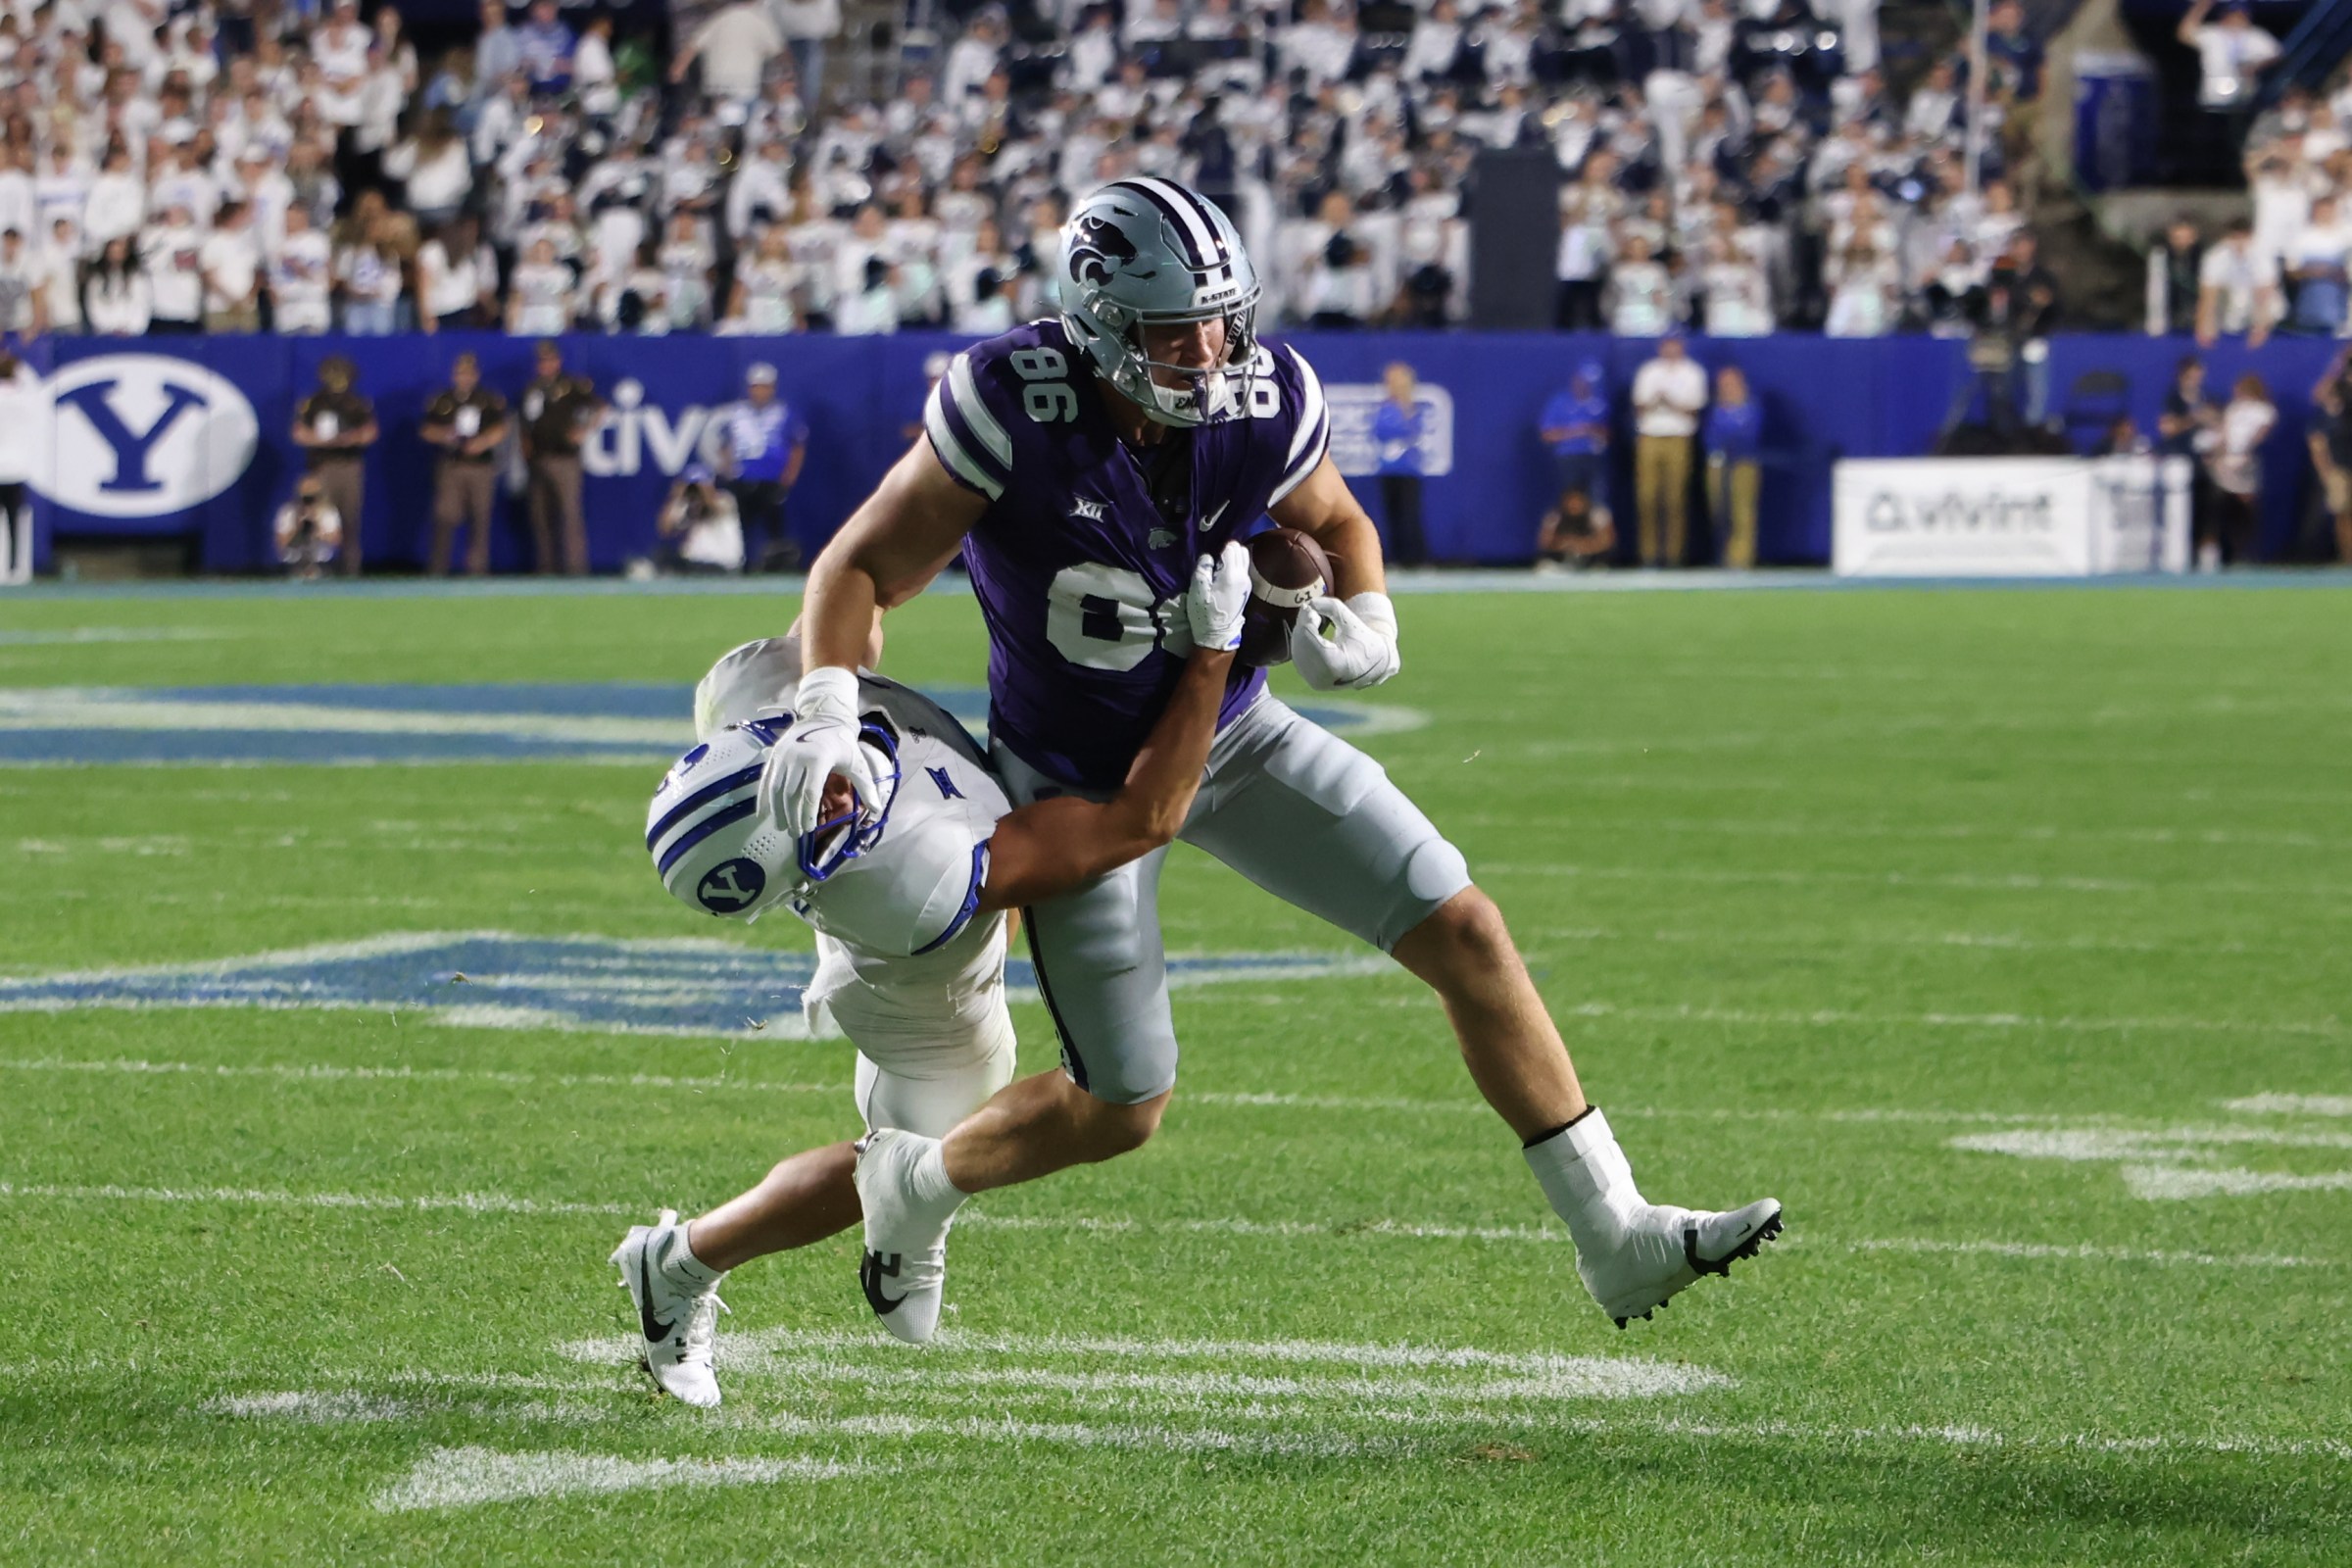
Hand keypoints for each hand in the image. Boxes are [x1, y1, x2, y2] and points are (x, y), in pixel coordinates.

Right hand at [757, 666, 876, 842]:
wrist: (824, 717)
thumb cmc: (842, 744)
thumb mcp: (857, 763)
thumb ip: (866, 787)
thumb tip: (878, 809)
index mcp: (818, 759)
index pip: (809, 793)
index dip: (807, 813)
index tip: (810, 829)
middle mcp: (797, 757)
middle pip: (791, 794)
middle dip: (792, 817)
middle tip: (796, 833)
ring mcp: (782, 756)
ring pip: (776, 789)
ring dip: (778, 811)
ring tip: (783, 827)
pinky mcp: (773, 756)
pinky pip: (766, 780)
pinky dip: (764, 798)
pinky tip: (765, 814)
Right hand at [1184, 541, 1249, 652]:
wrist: (1218, 633)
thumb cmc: (1205, 612)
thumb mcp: (1197, 590)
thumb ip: (1202, 569)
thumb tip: (1208, 556)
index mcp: (1231, 575)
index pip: (1232, 548)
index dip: (1221, 548)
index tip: (1212, 557)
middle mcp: (1243, 576)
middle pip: (1241, 550)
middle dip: (1229, 550)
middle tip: (1216, 560)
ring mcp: (1247, 582)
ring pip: (1245, 558)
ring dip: (1234, 557)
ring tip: (1220, 567)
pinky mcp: (1247, 588)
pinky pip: (1244, 568)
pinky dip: (1236, 565)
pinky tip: (1225, 574)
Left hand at [1291, 591, 1400, 690]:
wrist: (1374, 664)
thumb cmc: (1363, 640)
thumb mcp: (1351, 620)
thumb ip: (1332, 607)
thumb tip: (1309, 604)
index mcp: (1335, 664)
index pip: (1309, 637)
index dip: (1307, 619)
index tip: (1312, 606)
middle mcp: (1323, 678)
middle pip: (1301, 643)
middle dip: (1304, 624)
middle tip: (1311, 610)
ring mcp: (1315, 681)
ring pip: (1297, 649)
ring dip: (1302, 631)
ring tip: (1315, 620)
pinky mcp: (1311, 680)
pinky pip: (1299, 656)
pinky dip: (1302, 642)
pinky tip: (1312, 632)